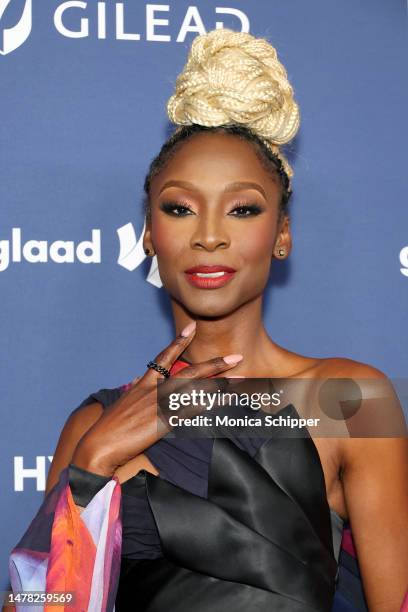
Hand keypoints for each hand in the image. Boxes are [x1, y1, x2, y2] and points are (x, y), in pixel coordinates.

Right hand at [71, 322, 243, 475]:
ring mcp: (162, 405)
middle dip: (215, 364)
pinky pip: (194, 411)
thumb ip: (136, 391)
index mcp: (144, 384)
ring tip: (241, 379)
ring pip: (198, 391)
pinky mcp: (165, 422)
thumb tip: (138, 382)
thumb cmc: (108, 428)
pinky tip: (224, 401)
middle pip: (191, 373)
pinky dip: (210, 405)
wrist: (99, 445)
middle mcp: (155, 390)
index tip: (192, 326)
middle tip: (236, 357)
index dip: (179, 341)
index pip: (164, 357)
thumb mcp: (122, 403)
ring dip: (221, 385)